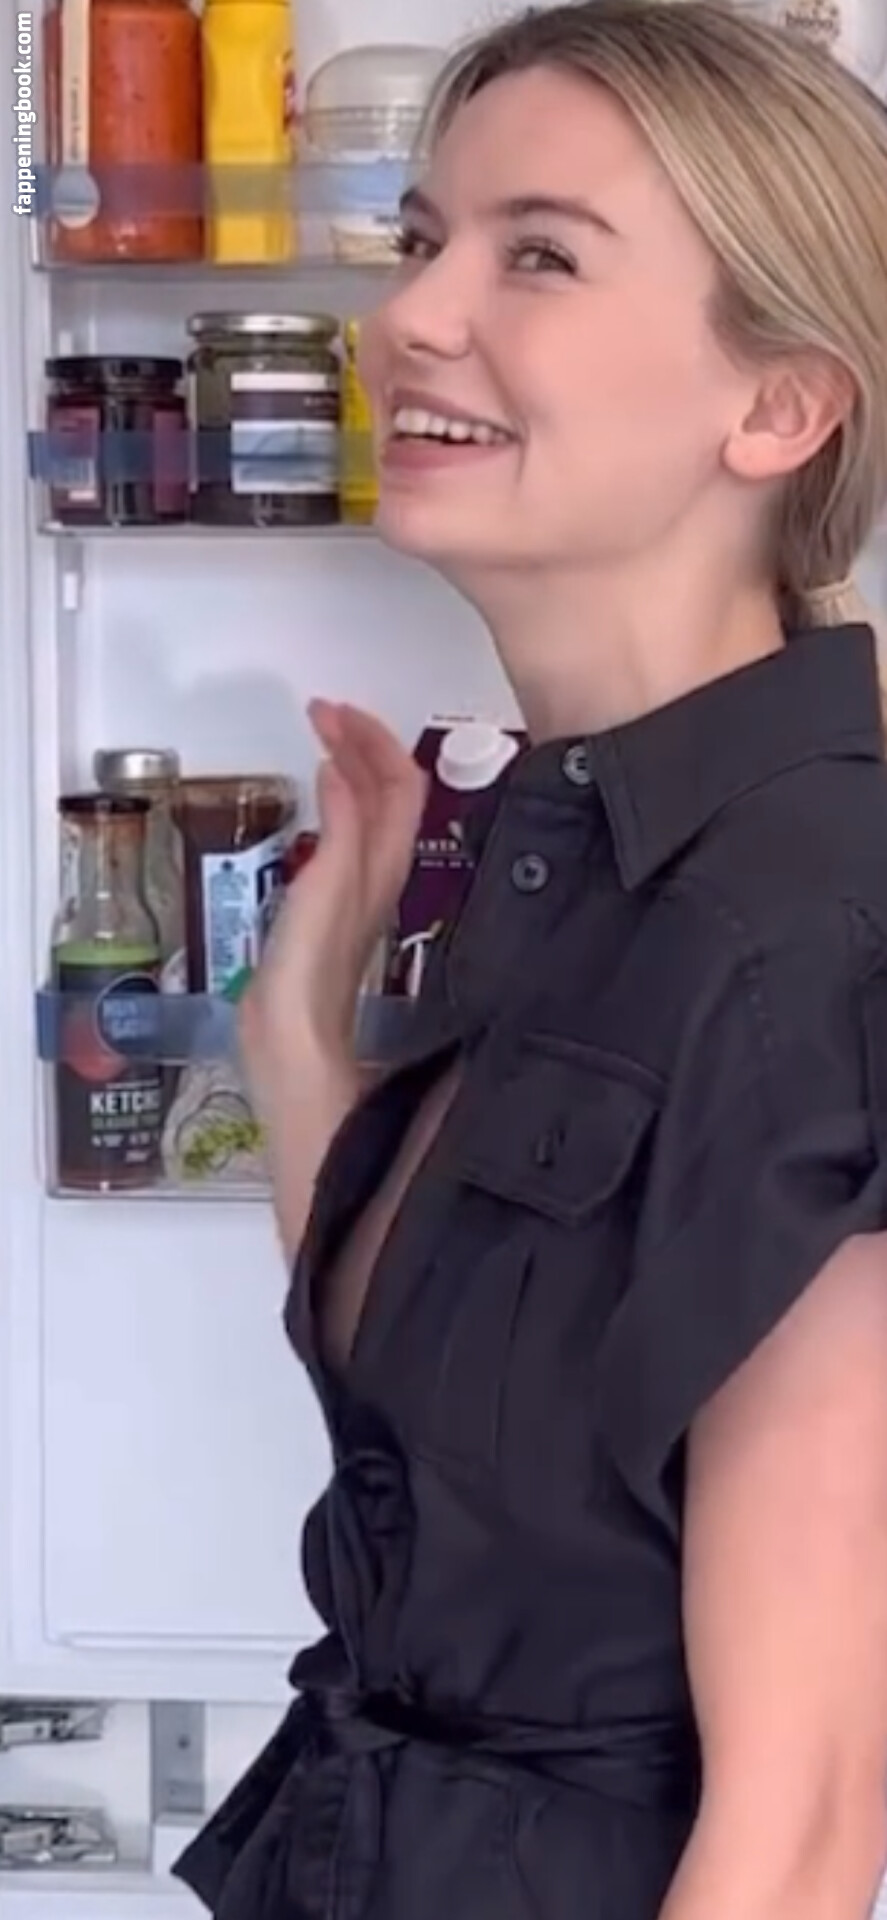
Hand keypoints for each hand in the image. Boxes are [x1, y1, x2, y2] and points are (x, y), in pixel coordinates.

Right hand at [240, 701, 426, 1071]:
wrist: (292, 1038)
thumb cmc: (312, 966)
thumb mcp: (329, 884)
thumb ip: (342, 825)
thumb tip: (340, 769)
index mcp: (386, 862)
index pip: (399, 782)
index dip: (374, 739)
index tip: (333, 710)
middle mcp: (379, 871)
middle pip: (386, 791)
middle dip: (360, 742)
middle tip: (321, 713)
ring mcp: (355, 887)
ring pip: (366, 810)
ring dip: (348, 766)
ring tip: (320, 739)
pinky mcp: (327, 904)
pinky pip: (342, 834)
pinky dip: (331, 801)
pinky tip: (313, 800)